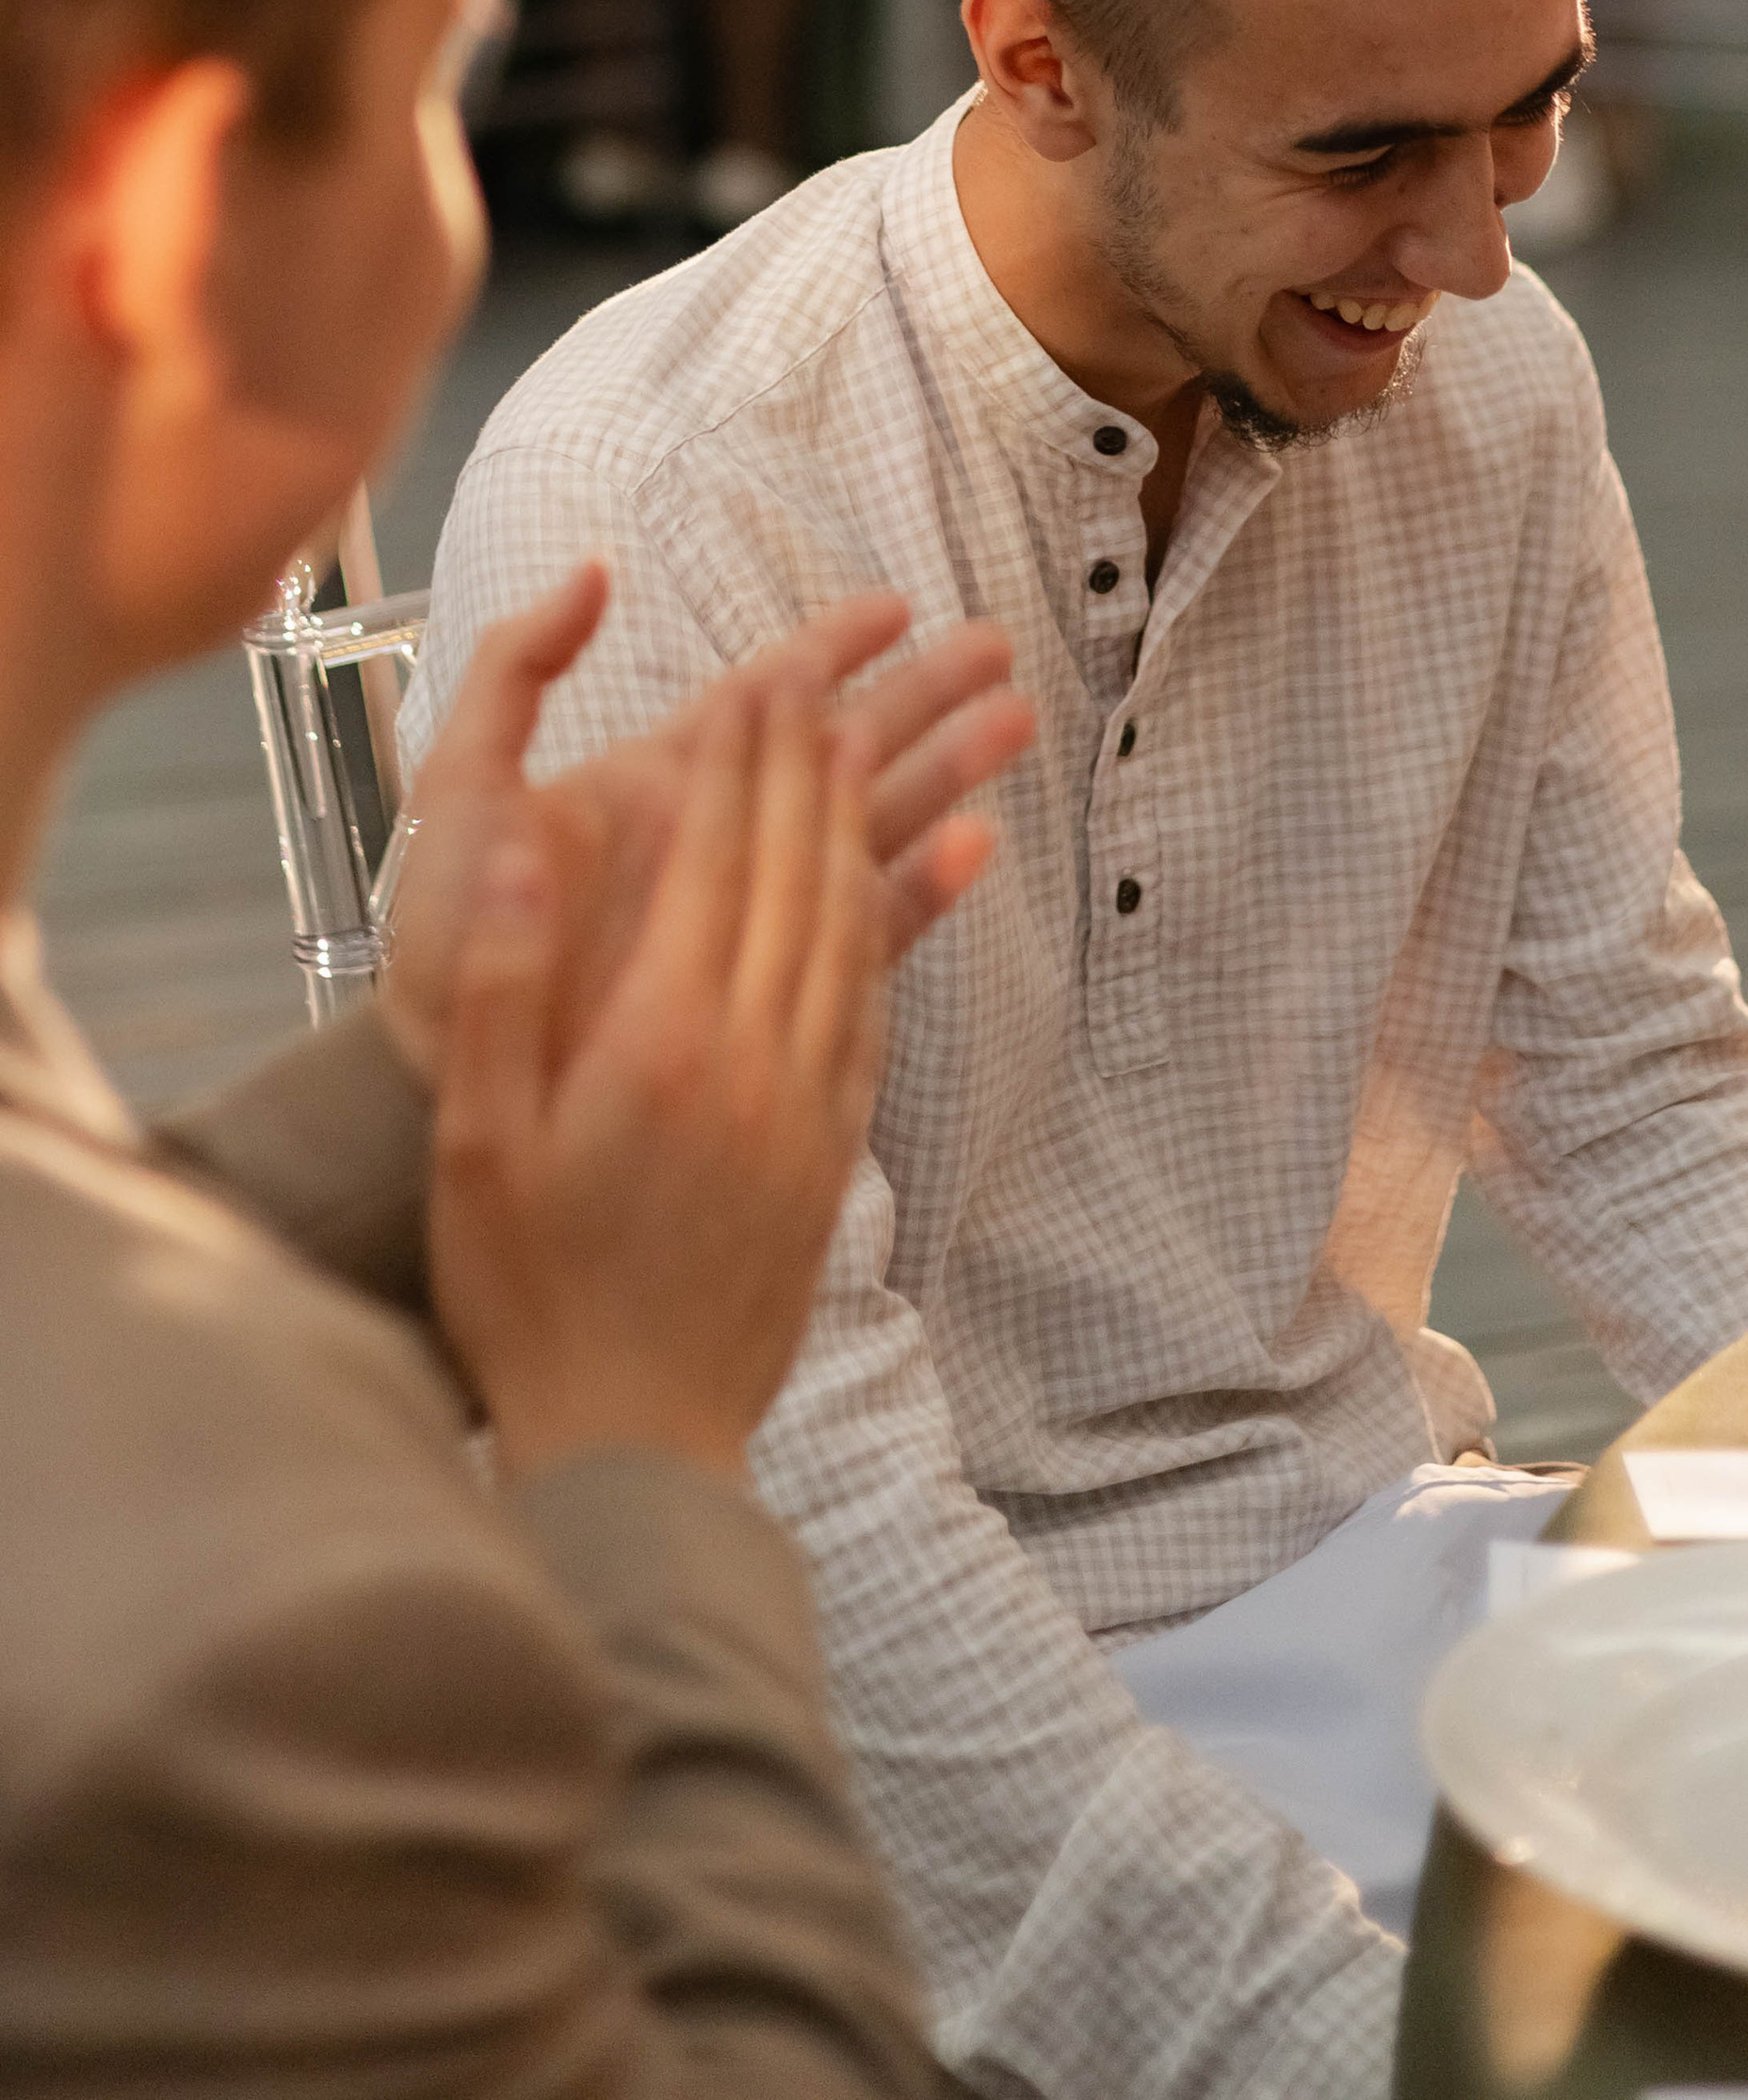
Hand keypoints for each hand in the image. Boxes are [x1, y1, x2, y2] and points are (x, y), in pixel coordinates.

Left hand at [379, 573, 1033, 1086]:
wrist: (451, 1082)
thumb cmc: (448, 938)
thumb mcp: (463, 784)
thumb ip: (517, 670)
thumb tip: (597, 570)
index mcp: (667, 778)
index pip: (771, 695)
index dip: (835, 644)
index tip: (900, 603)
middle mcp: (726, 834)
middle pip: (847, 745)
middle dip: (922, 693)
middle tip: (999, 647)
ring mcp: (755, 912)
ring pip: (876, 821)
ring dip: (946, 769)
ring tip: (1019, 722)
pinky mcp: (772, 990)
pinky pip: (867, 930)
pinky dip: (925, 887)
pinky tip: (979, 847)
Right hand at [430, 675, 884, 1480]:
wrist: (638, 1444)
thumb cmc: (528, 1298)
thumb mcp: (478, 1143)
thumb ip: (501, 987)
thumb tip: (520, 849)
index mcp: (661, 1041)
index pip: (715, 863)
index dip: (740, 765)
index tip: (760, 681)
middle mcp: (754, 1059)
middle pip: (797, 877)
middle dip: (808, 766)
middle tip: (824, 679)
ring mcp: (809, 1107)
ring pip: (849, 932)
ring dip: (861, 830)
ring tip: (871, 747)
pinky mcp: (835, 1155)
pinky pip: (873, 1011)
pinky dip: (888, 930)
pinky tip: (892, 890)